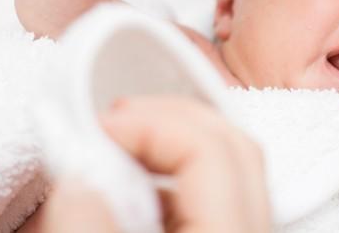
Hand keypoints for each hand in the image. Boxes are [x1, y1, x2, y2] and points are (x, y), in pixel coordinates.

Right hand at [37, 95, 271, 232]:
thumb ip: (92, 230)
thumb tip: (83, 176)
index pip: (213, 149)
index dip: (154, 123)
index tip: (97, 129)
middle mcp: (255, 230)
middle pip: (234, 143)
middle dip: (171, 116)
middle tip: (113, 121)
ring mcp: (249, 230)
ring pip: (232, 163)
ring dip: (176, 140)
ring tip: (121, 146)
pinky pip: (218, 190)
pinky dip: (178, 171)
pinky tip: (138, 183)